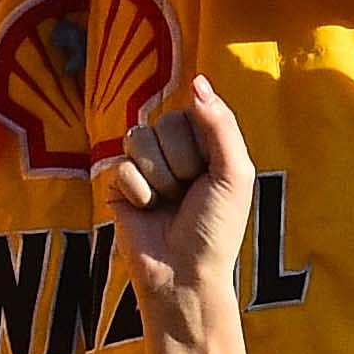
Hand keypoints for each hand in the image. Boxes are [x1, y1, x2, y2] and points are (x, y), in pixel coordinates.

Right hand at [100, 78, 255, 318]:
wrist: (184, 273)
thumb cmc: (216, 228)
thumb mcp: (234, 173)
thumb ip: (219, 124)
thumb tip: (197, 81)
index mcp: (205, 142)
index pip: (191, 111)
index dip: (201, 144)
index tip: (212, 176)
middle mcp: (174, 149)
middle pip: (162, 124)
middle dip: (179, 164)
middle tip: (188, 195)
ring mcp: (145, 165)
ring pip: (138, 140)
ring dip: (158, 179)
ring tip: (168, 203)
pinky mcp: (119, 184)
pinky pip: (121, 167)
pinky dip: (139, 194)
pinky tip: (149, 212)